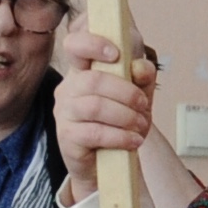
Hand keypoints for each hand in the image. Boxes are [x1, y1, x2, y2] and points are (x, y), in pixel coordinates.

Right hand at [54, 30, 156, 199]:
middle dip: (126, 92)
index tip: (116, 54)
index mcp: (83, 70)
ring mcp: (64, 112)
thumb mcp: (138, 96)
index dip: (93, 43)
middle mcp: (69, 87)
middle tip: (144, 105)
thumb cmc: (121, 123)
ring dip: (126, 116)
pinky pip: (94, 133)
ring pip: (95, 106)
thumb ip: (143, 77)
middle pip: (94, 79)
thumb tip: (141, 67)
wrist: (110, 164)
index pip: (75, 44)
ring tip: (141, 126)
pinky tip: (133, 141)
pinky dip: (120, 136)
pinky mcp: (67, 137)